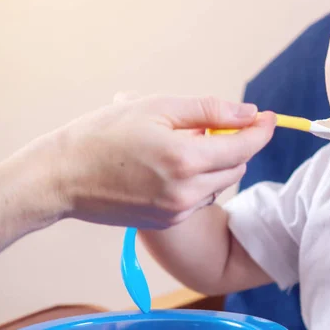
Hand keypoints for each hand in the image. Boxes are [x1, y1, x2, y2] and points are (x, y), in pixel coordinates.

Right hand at [50, 94, 275, 227]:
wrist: (60, 176)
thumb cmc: (103, 134)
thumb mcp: (157, 107)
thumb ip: (209, 110)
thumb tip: (249, 113)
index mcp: (185, 160)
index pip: (244, 147)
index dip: (261, 130)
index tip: (269, 116)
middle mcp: (186, 192)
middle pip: (236, 167)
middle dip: (235, 144)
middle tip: (211, 124)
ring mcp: (176, 211)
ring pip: (219, 183)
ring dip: (215, 162)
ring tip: (182, 143)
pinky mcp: (166, 222)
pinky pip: (199, 198)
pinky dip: (198, 179)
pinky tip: (170, 164)